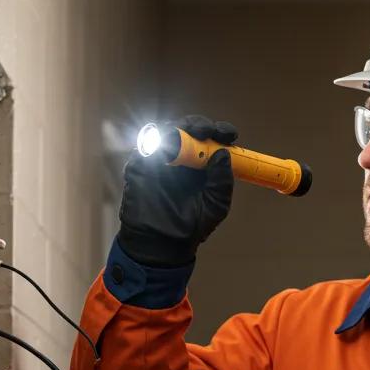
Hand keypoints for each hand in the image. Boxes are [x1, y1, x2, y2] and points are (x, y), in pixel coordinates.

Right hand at [117, 115, 236, 266]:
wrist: (162, 244)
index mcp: (203, 165)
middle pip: (190, 129)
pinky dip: (158, 140)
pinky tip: (169, 145)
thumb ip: (222, 181)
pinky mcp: (140, 164)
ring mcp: (160, 159)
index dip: (221, 131)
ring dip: (182, 127)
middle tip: (208, 131)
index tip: (229, 134)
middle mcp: (183, 158)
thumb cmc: (192, 226)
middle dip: (201, 125)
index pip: (212, 140)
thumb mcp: (216, 205)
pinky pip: (146, 145)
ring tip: (192, 135)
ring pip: (168, 130)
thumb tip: (223, 153)